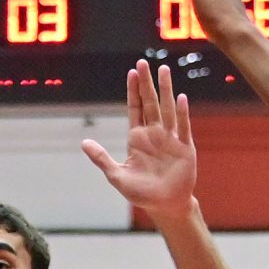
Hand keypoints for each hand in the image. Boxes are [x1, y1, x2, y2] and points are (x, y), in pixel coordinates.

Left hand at [83, 66, 197, 221]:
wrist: (165, 205)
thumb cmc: (141, 193)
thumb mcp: (117, 176)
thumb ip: (101, 158)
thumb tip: (84, 143)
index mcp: (137, 138)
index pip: (135, 108)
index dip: (133, 91)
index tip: (132, 72)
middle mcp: (154, 134)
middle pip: (150, 103)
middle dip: (147, 83)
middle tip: (143, 62)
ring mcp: (170, 139)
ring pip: (167, 109)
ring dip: (166, 90)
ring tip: (164, 70)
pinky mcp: (184, 148)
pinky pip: (183, 127)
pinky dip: (182, 113)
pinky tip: (180, 98)